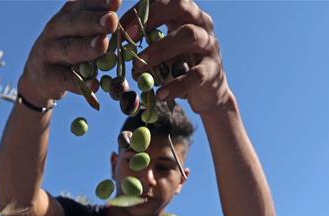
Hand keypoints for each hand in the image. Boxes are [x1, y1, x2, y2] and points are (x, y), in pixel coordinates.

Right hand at [19, 0, 121, 107]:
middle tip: (112, 20)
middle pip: (76, 23)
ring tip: (102, 45)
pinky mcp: (47, 76)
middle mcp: (56, 28)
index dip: (100, 1)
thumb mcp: (81, 32)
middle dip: (94, 21)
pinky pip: (65, 79)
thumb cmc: (70, 49)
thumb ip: (100, 24)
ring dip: (86, 47)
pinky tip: (94, 85)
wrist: (39, 76)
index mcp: (69, 14)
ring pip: (68, 49)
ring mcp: (49, 52)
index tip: (116, 0)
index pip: (85, 3)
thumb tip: (122, 15)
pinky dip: (80, 84)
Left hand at [122, 0, 231, 114]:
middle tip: (129, 38)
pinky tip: (160, 94)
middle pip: (180, 5)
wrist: (207, 94)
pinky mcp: (213, 71)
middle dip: (152, 18)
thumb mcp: (160, 52)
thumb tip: (114, 47)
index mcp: (184, 14)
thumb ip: (144, 45)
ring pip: (189, 35)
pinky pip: (195, 74)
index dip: (141, 9)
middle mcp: (200, 23)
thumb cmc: (178, 68)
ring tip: (138, 65)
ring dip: (160, 48)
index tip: (118, 26)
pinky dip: (176, 85)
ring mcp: (209, 45)